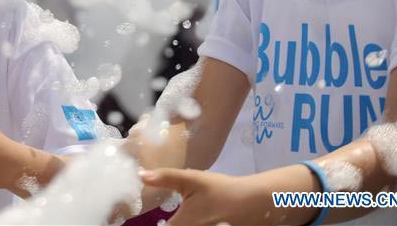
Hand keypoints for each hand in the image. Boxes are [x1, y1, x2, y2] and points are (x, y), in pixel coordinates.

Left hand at [140, 168, 266, 225]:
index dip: (160, 223)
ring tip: (195, 214)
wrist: (255, 202)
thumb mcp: (191, 179)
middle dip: (176, 223)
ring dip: (188, 223)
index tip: (163, 217)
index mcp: (182, 225)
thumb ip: (165, 178)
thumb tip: (140, 175)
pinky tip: (207, 217)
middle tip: (185, 212)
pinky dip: (201, 224)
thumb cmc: (221, 190)